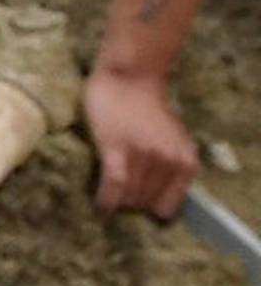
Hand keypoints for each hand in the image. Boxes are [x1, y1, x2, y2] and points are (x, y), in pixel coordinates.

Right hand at [84, 68, 198, 217]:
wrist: (130, 77)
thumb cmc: (149, 110)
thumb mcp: (174, 142)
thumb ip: (171, 167)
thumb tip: (155, 203)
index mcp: (185, 160)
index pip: (166, 208)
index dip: (149, 207)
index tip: (137, 201)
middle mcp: (168, 161)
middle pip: (142, 204)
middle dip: (130, 201)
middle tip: (121, 189)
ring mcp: (143, 156)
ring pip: (126, 199)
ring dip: (116, 199)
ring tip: (110, 187)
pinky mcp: (117, 150)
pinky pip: (112, 188)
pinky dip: (105, 200)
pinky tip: (101, 203)